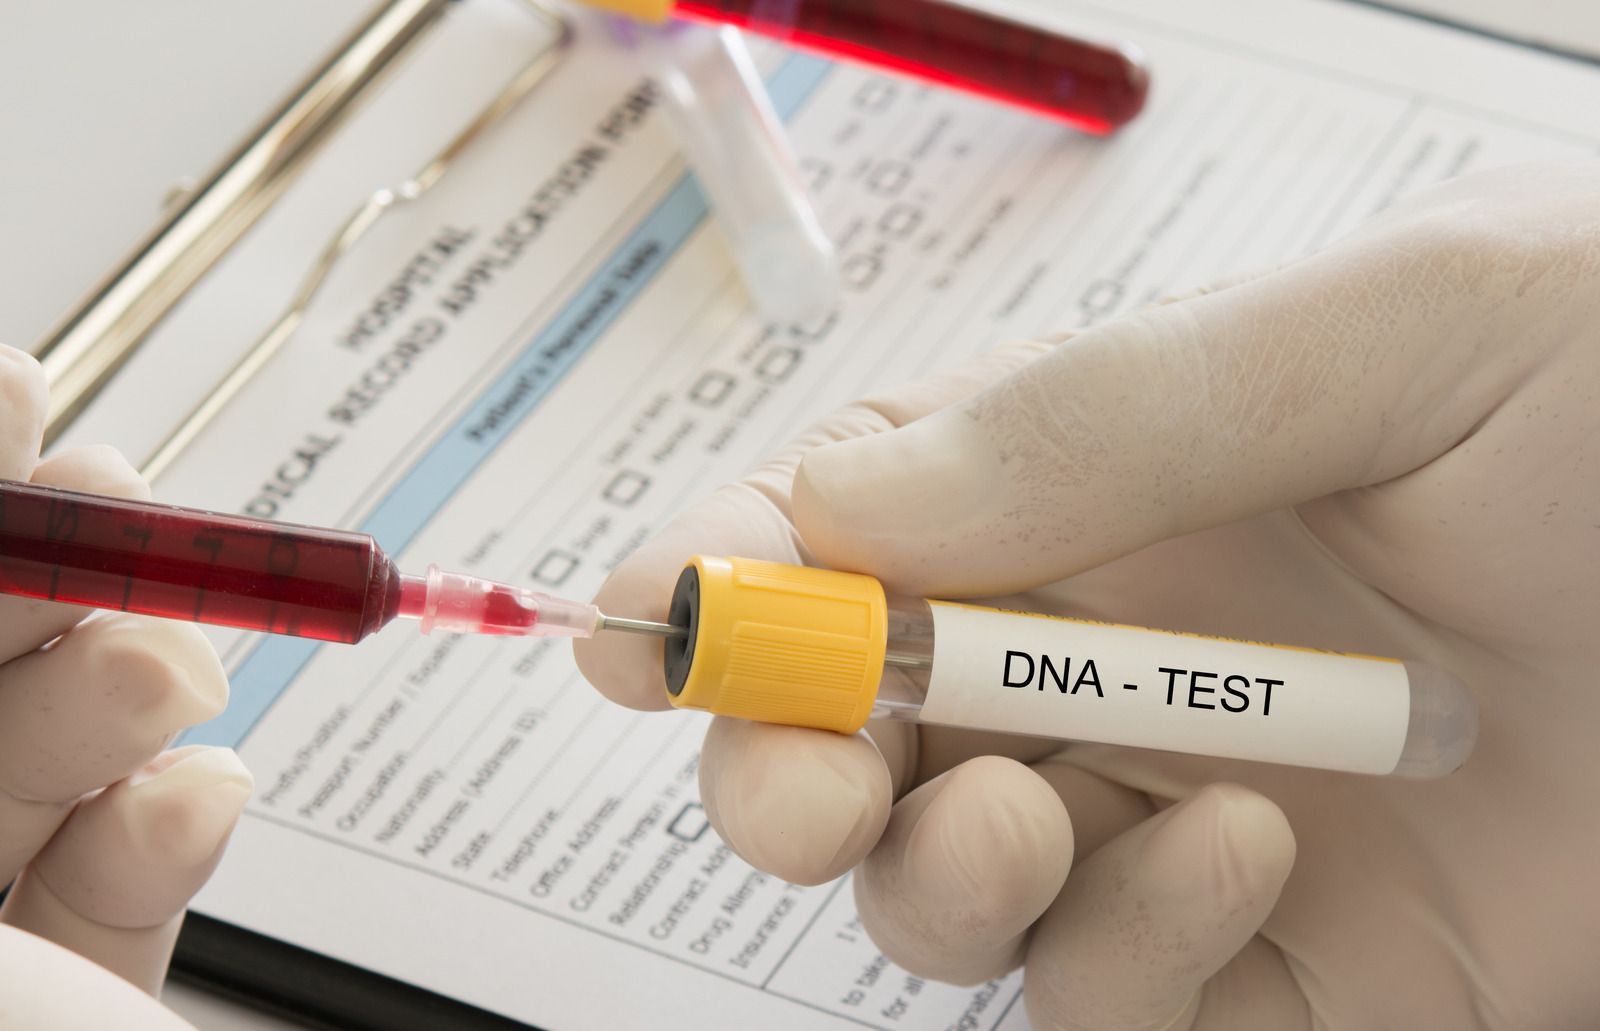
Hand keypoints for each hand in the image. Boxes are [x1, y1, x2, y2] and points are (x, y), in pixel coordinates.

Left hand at [0, 345, 249, 1028]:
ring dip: (129, 690)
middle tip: (117, 506)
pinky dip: (176, 825)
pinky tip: (190, 804)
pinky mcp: (89, 963)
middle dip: (64, 571)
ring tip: (171, 676)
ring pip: (62, 748)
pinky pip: (133, 865)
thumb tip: (11, 493)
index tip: (16, 387)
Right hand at [577, 162, 1599, 1028]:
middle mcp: (1100, 656)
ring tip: (1033, 810)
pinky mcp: (1270, 966)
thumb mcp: (1383, 337)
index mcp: (1085, 486)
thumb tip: (840, 504)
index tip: (653, 633)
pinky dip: (1127, 949)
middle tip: (810, 782)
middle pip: (850, 739)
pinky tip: (1246, 848)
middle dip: (781, 771)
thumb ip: (1101, 415)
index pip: (835, 536)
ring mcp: (1171, 817)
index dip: (722, 586)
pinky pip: (1110, 1002)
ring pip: (947, 893)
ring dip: (937, 874)